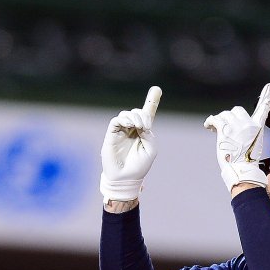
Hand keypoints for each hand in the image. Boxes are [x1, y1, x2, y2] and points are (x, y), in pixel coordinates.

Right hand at [100, 86, 161, 202]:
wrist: (125, 179)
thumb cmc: (139, 166)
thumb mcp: (151, 150)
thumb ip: (149, 134)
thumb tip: (141, 123)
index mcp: (143, 133)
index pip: (147, 115)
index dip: (151, 102)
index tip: (157, 90)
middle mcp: (132, 130)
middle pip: (137, 112)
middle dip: (143, 114)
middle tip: (146, 125)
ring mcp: (121, 131)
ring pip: (127, 114)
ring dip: (134, 117)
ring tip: (138, 126)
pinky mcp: (112, 134)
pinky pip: (116, 120)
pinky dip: (124, 119)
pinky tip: (130, 125)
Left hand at [204, 83, 269, 192]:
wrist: (241, 171)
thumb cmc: (246, 163)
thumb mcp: (252, 145)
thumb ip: (247, 134)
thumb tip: (234, 130)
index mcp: (257, 128)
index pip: (263, 109)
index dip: (265, 97)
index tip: (268, 87)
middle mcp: (248, 125)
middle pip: (237, 110)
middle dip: (230, 117)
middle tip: (226, 127)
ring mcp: (236, 127)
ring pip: (225, 115)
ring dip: (220, 121)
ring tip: (216, 129)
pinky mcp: (224, 131)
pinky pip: (215, 119)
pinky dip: (210, 122)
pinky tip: (208, 126)